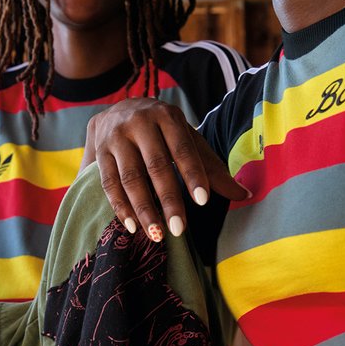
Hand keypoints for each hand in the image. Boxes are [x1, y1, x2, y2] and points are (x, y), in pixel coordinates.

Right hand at [84, 99, 247, 241]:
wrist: (117, 110)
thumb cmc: (162, 131)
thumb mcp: (187, 140)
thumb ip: (211, 168)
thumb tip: (245, 195)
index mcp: (167, 116)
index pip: (182, 148)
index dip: (193, 174)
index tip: (202, 201)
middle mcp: (139, 123)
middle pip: (156, 166)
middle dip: (168, 200)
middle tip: (179, 230)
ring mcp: (116, 137)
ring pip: (130, 177)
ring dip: (143, 209)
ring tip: (157, 235)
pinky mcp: (99, 152)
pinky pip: (109, 183)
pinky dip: (121, 207)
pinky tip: (132, 227)